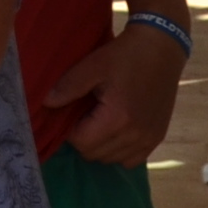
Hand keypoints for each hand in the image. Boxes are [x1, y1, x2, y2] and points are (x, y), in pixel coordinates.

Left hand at [45, 22, 185, 166]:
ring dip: (101, 146)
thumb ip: (68, 86)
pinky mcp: (158, 137)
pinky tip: (117, 130)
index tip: (73, 112)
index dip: (70, 130)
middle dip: (84, 139)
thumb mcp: (93, 65)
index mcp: (117, 118)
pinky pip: (131, 159)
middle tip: (86, 115)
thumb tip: (46, 103)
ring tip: (101, 121)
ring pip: (112, 159)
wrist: (162, 47)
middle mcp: (135, 135)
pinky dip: (120, 151)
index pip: (81, 142)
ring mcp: (149, 139)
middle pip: (95, 154)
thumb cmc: (125, 54)